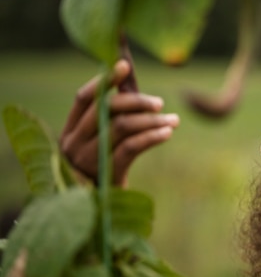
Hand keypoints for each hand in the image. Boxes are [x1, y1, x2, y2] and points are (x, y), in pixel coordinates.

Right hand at [60, 60, 178, 186]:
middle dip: (136, 102)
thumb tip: (132, 86)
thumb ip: (113, 119)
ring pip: (122, 127)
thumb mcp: (103, 143)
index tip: (125, 66)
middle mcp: (74, 142)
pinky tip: (167, 133)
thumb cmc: (105, 170)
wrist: (101, 210)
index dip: (104, 80)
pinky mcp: (107, 173)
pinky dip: (152, 136)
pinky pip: (131, 147)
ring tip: (174, 120)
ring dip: (152, 120)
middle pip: (106, 109)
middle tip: (160, 103)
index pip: (83, 98)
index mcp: (70, 130)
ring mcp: (89, 158)